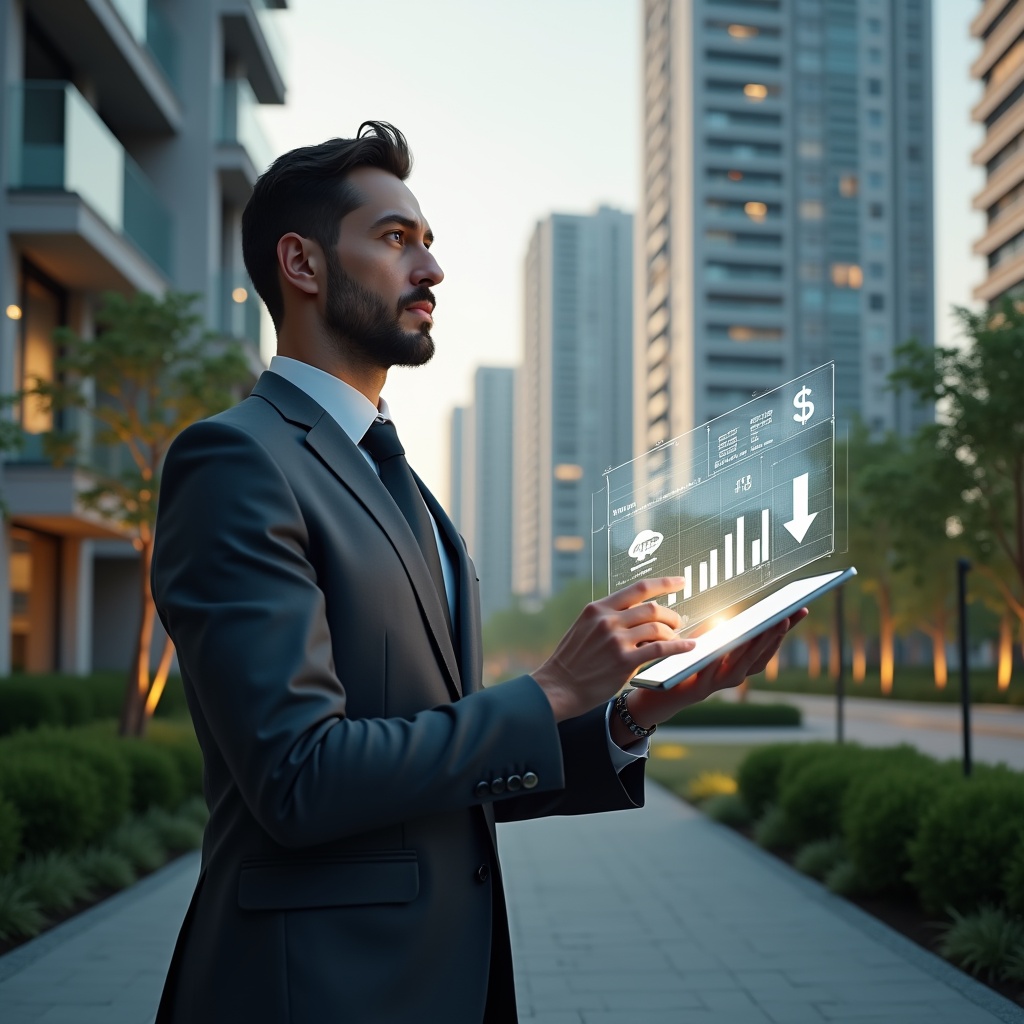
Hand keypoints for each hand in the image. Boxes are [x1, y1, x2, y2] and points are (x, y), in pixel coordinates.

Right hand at [532, 578, 695, 722]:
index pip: (638, 588)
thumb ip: (608, 618)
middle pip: (652, 608)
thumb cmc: (571, 661)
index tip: (680, 582)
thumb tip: (637, 614)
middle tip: (678, 623)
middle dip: (672, 615)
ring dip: (673, 633)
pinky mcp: (623, 661)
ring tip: (677, 639)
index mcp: (598, 608)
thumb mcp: (584, 628)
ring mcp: (615, 640)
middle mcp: (607, 620)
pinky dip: (678, 646)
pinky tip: (688, 647)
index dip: (664, 583)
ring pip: (657, 627)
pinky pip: (660, 649)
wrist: (557, 687)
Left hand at [621, 607, 808, 734]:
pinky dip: (722, 656)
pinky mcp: (700, 689)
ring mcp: (719, 684)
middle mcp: (734, 677)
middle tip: (787, 615)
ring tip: (767, 625)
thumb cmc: (686, 663)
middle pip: (761, 655)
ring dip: (756, 645)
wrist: (659, 693)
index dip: (785, 630)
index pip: (768, 646)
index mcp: (739, 665)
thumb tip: (735, 616)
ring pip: (743, 664)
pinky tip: (728, 640)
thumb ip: (721, 632)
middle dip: (776, 635)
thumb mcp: (706, 643)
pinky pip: (714, 670)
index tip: (800, 609)